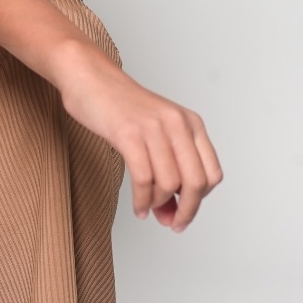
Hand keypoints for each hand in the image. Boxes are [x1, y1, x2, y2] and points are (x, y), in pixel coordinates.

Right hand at [59, 44, 222, 231]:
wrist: (91, 78)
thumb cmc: (121, 107)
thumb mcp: (157, 130)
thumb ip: (170, 165)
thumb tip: (174, 210)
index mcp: (191, 123)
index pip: (212, 174)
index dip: (199, 200)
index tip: (183, 211)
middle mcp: (177, 124)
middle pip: (196, 183)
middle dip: (185, 211)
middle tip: (171, 223)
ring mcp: (154, 127)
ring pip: (169, 183)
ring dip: (158, 206)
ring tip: (147, 209)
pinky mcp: (129, 133)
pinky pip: (144, 179)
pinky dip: (142, 201)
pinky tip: (138, 206)